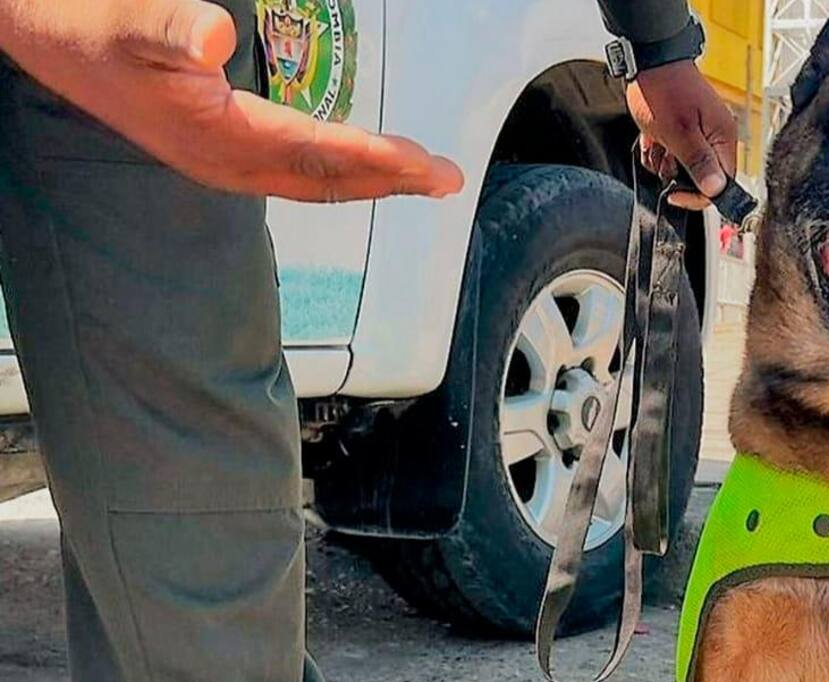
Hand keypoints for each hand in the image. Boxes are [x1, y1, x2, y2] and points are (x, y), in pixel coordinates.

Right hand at [0, 0, 463, 200]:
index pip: (314, 155)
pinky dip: (339, 172)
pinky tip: (359, 166)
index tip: (426, 166)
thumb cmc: (91, 27)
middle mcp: (228, 163)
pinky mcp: (221, 152)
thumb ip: (168, 30)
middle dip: (391, 181)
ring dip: (371, 181)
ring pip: (315, 182)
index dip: (374, 160)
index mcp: (216, 138)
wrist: (48, 40)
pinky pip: (296, 174)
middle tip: (447, 179)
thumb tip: (210, 39)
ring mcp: (224, 164)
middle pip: (326, 180)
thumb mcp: (127, 20)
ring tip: (420, 178)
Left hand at [625, 60, 737, 209]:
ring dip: (663, 165)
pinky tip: (652, 139)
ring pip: (682, 169)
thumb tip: (715, 189)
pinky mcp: (683, 132)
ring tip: (656, 144)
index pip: (721, 185)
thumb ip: (698, 162)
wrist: (649, 62)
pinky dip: (657, 153)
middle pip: (700, 179)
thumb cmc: (664, 90)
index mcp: (722, 138)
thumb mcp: (679, 133)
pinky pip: (671, 156)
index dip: (697, 195)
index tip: (674, 193)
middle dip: (676, 176)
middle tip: (663, 158)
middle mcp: (715, 138)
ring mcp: (699, 134)